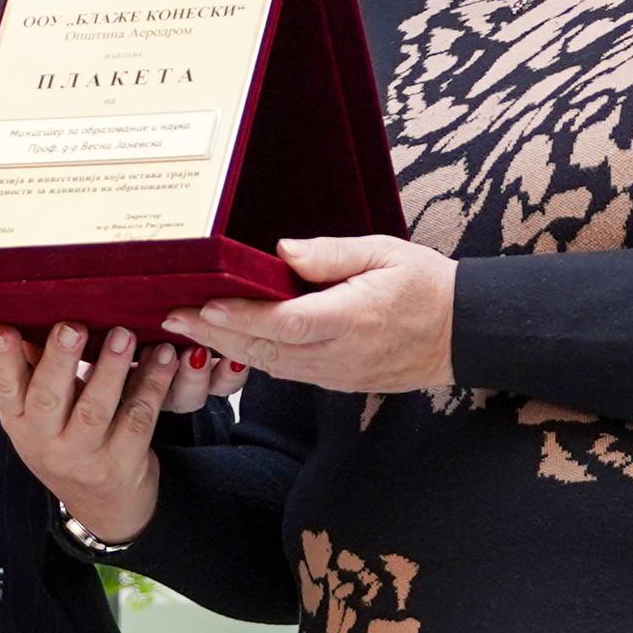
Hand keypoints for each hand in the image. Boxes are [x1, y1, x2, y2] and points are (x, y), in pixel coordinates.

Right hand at [0, 323, 241, 544]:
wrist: (107, 506)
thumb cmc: (69, 440)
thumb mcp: (43, 414)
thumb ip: (37, 369)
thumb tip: (29, 314)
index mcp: (20, 422)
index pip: (5, 389)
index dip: (2, 359)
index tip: (1, 329)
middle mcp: (46, 442)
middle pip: (48, 399)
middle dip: (59, 360)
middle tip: (72, 326)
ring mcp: (85, 456)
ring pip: (96, 410)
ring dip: (111, 369)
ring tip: (125, 334)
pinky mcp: (124, 462)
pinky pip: (139, 419)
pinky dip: (153, 384)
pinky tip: (164, 357)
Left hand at [162, 236, 456, 394]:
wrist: (461, 333)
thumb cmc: (425, 285)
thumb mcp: (384, 252)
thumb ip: (331, 254)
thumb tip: (281, 251)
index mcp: (350, 319)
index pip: (283, 321)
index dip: (239, 316)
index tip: (203, 304)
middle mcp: (338, 353)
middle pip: (264, 348)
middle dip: (214, 334)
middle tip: (170, 317)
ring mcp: (336, 373)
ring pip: (270, 364)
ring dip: (228, 348)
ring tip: (187, 328)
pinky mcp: (336, 380)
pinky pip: (287, 371)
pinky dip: (254, 358)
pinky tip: (230, 342)